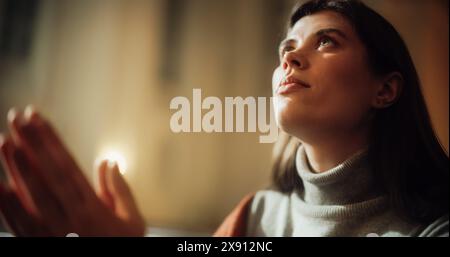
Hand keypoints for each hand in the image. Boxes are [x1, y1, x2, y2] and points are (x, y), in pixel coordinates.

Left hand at [0, 106, 144, 235]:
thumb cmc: (122, 248)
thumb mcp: (133, 222)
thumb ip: (120, 191)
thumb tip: (108, 162)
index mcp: (93, 208)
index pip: (67, 166)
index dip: (52, 141)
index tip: (39, 120)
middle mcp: (69, 217)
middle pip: (46, 175)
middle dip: (31, 144)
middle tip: (18, 119)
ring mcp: (51, 232)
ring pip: (30, 195)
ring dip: (16, 168)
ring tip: (5, 141)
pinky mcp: (39, 244)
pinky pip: (19, 224)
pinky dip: (6, 205)